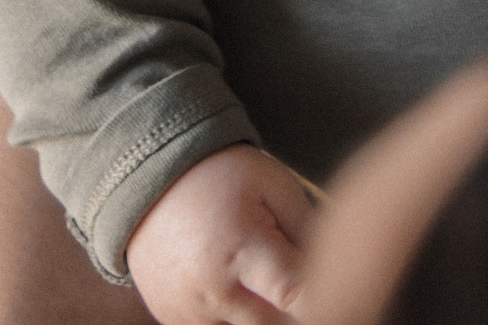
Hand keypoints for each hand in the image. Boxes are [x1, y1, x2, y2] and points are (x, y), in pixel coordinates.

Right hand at [126, 144, 315, 324]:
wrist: (151, 179)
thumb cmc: (222, 176)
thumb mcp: (275, 185)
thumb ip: (309, 231)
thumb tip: (336, 270)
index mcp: (243, 250)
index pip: (299, 298)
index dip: (323, 296)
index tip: (333, 283)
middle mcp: (213, 290)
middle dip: (296, 307)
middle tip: (295, 275)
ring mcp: (189, 311)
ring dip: (265, 314)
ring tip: (262, 277)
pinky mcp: (173, 319)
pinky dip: (235, 317)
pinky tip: (239, 287)